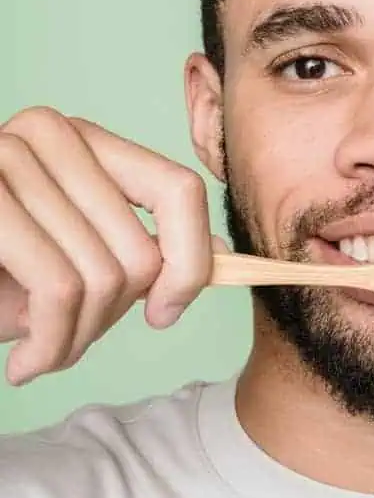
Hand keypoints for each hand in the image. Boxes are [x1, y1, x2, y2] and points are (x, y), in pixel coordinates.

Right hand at [0, 107, 226, 385]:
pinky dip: (52, 344)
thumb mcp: (76, 259)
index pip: (179, 190)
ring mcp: (6, 156)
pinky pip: (59, 288)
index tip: (165, 312)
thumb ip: (147, 250)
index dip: (191, 260)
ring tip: (43, 352)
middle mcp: (49, 133)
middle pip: (139, 251)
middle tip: (69, 341)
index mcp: (86, 141)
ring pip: (104, 279)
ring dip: (77, 341)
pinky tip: (26, 364)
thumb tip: (228, 257)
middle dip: (111, 320)